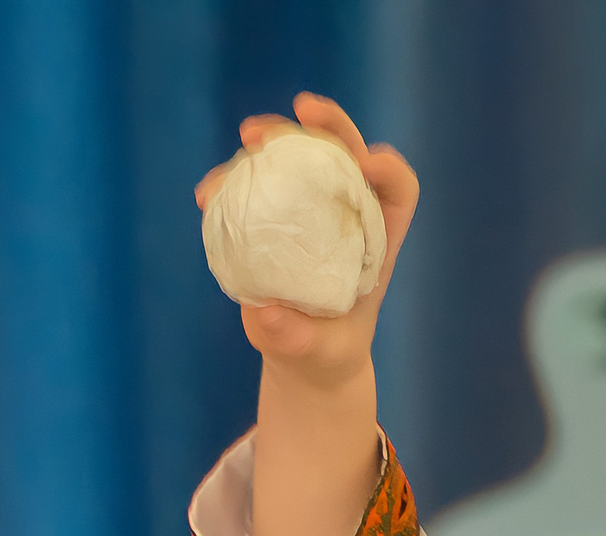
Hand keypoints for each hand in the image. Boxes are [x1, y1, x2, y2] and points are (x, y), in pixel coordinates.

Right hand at [194, 93, 419, 394]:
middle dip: (330, 127)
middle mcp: (347, 215)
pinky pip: (257, 193)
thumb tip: (264, 313)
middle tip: (302, 110)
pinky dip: (234, 184)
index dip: (388, 170)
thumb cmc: (325, 352)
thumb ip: (297, 338)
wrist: (302, 355)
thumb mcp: (319, 353)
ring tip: (249, 134)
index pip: (396, 190)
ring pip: (302, 162)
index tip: (365, 163)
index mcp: (378, 239)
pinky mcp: (273, 223)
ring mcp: (309, 214)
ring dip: (277, 140)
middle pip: (349, 155)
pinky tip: (209, 191)